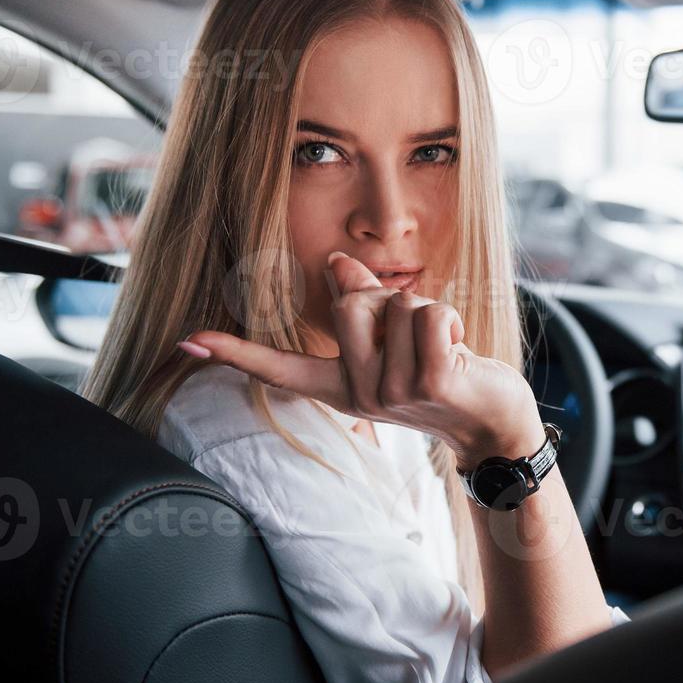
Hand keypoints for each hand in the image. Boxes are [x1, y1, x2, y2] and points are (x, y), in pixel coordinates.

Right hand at [179, 251, 541, 468]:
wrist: (493, 422)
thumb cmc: (446, 373)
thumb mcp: (396, 342)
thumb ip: (364, 301)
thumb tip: (336, 260)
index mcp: (342, 387)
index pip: (280, 369)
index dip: (236, 352)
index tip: (189, 341)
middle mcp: (359, 394)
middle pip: (351, 304)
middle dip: (389, 301)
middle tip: (417, 336)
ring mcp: (393, 394)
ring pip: (397, 306)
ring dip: (427, 313)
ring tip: (442, 349)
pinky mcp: (431, 384)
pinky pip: (430, 316)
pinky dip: (450, 318)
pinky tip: (460, 351)